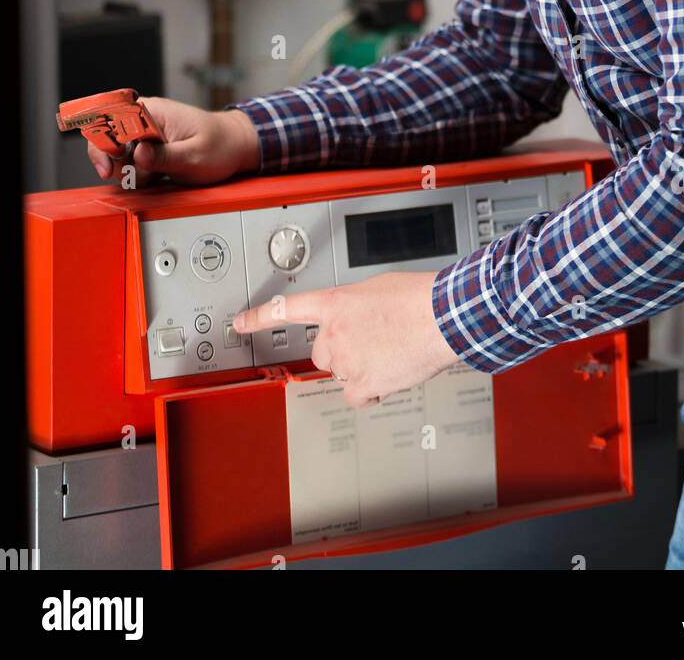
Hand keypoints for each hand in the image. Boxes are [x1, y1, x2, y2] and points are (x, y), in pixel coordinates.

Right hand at [86, 96, 260, 187]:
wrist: (237, 147)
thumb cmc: (221, 146)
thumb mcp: (193, 156)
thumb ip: (164, 156)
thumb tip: (138, 155)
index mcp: (153, 112)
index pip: (112, 119)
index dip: (103, 144)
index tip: (109, 167)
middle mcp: (146, 120)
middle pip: (109, 140)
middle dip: (118, 164)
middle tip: (139, 177)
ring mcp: (148, 135)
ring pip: (120, 156)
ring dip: (132, 172)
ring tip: (157, 176)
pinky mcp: (152, 148)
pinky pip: (133, 163)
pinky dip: (140, 175)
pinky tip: (158, 177)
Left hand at [232, 271, 460, 407]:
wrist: (442, 315)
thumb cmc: (419, 298)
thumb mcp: (377, 289)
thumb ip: (356, 306)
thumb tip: (358, 321)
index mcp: (336, 303)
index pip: (287, 308)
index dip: (259, 317)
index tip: (240, 322)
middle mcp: (335, 332)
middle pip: (321, 353)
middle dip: (341, 352)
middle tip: (370, 343)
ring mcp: (347, 359)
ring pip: (342, 374)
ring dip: (361, 368)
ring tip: (390, 352)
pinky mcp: (363, 382)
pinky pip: (355, 395)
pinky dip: (370, 390)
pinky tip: (389, 374)